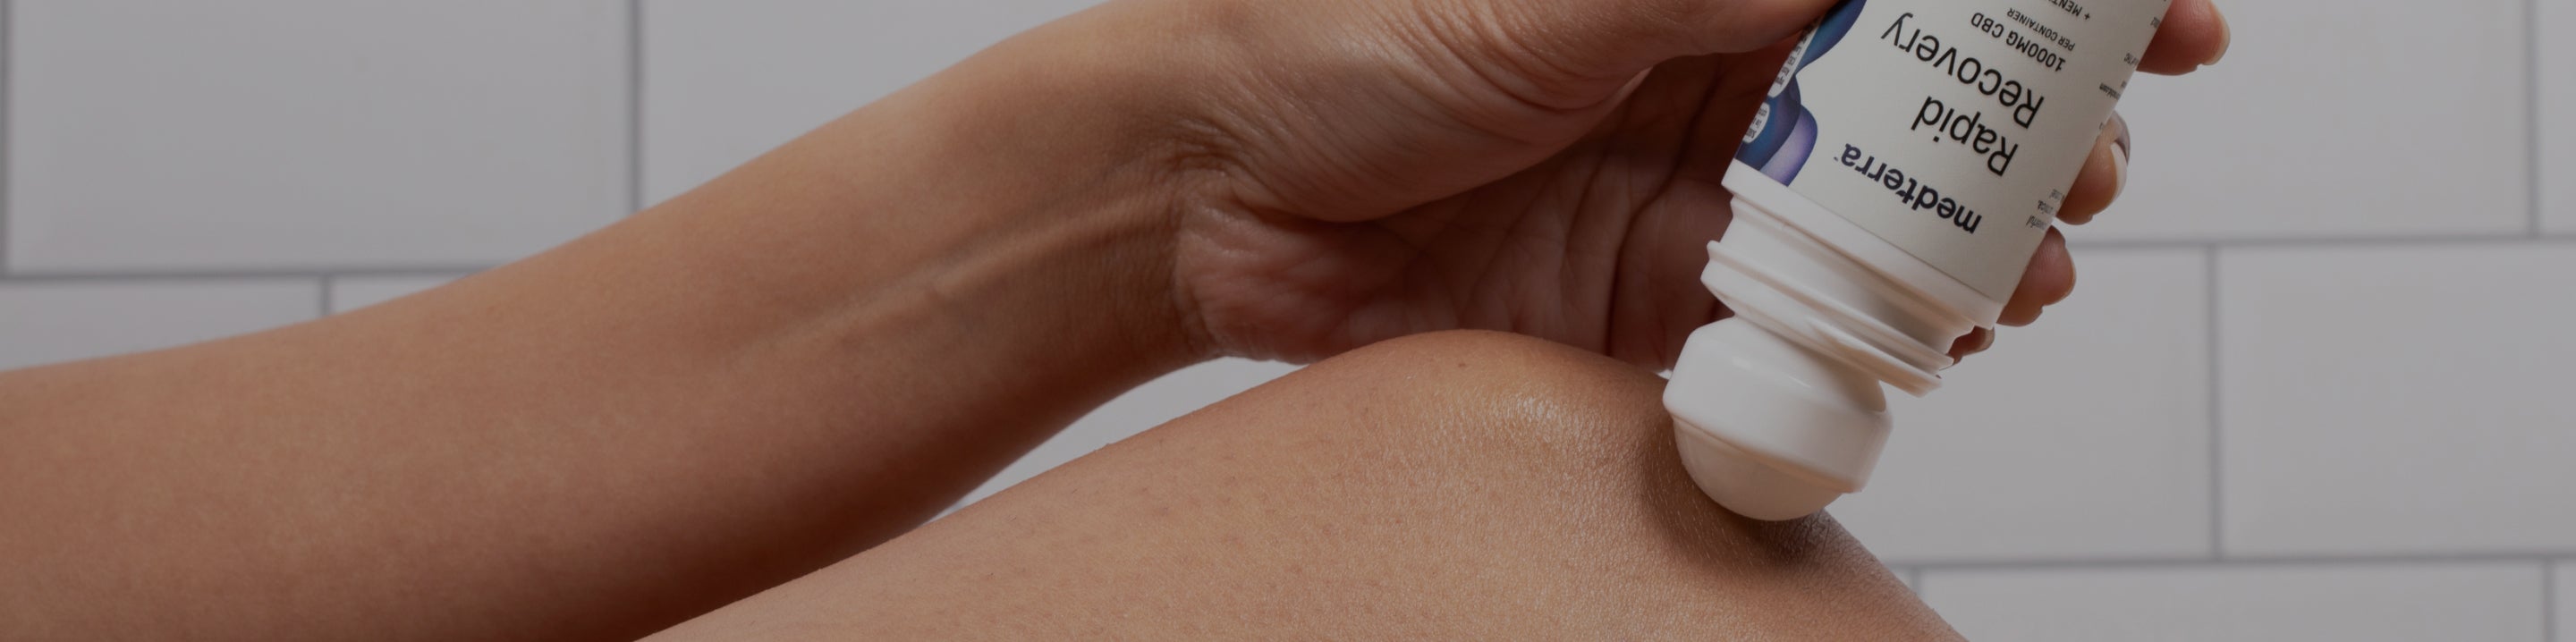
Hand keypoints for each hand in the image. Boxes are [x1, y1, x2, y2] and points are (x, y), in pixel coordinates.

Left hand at [1155, 0, 2231, 367]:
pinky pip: (1790, 322)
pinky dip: (1878, 331)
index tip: (2153, 9)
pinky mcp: (1646, 300)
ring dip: (1977, 237)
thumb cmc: (1337, 35)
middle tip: (2102, 149)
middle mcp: (1705, 70)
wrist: (1203, 185)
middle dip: (2027, 121)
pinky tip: (1949, 330)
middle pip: (1910, 97)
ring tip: (2045, 255)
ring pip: (1872, 215)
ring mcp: (1684, 188)